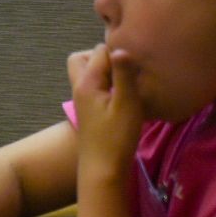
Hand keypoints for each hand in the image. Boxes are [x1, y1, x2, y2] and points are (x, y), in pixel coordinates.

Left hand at [67, 43, 141, 183]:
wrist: (102, 169)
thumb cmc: (116, 137)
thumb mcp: (126, 103)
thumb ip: (124, 74)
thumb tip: (120, 47)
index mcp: (86, 82)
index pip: (100, 50)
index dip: (119, 51)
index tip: (136, 61)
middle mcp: (79, 87)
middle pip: (83, 57)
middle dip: (103, 56)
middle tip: (124, 68)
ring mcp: (82, 99)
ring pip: (86, 72)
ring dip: (103, 71)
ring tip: (124, 80)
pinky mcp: (89, 109)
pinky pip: (93, 86)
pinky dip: (105, 84)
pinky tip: (122, 94)